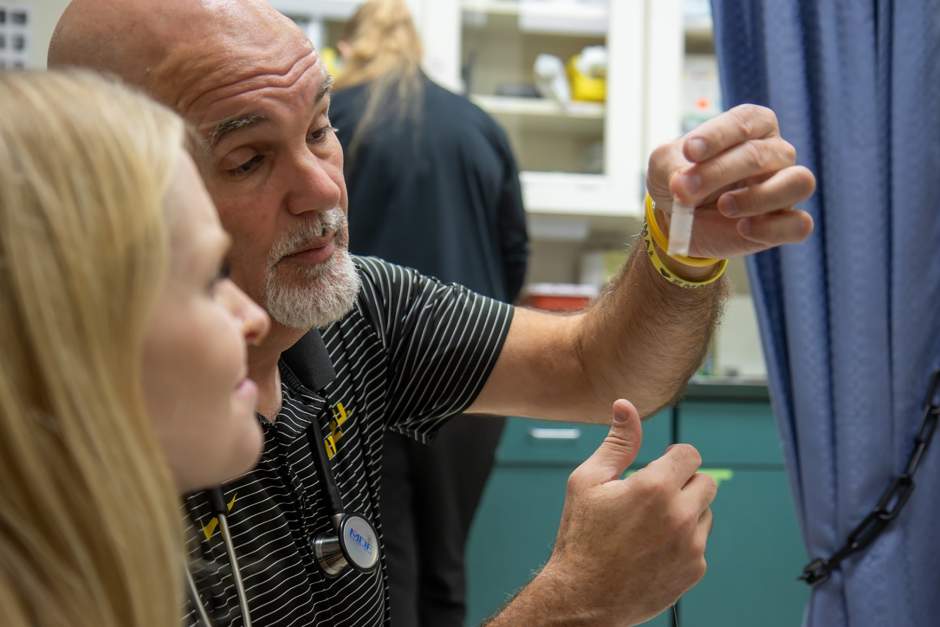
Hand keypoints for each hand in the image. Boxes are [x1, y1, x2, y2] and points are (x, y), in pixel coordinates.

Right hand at [538, 400, 715, 625]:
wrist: (583, 597)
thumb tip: (626, 406)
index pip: (690, 454)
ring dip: (685, 511)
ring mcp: (691, 545)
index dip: (673, 457)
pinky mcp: (695, 569)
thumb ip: (617, 442)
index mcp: (654, 487)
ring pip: (705, 512)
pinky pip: (700, 542)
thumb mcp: (588, 481)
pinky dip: (683, 541)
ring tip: (649, 526)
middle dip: (683, 482)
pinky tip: (653, 548)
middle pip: (706, 481)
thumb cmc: (580, 538)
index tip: (659, 466)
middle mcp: (679, 515)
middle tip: (652, 497)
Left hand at [646, 104, 815, 259]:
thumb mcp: (662, 166)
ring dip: (758, 197)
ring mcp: (786, 186)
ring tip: (724, 207)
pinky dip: (773, 228)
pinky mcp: (785, 222)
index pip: (745, 121)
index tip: (689, 151)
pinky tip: (743, 229)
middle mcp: (775, 152)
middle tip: (686, 190)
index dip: (717, 136)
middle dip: (719, 172)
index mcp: (751, 126)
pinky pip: (799, 224)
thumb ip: (671, 165)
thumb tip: (684, 183)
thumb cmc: (679, 179)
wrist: (680, 220)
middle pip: (760, 155)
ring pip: (798, 183)